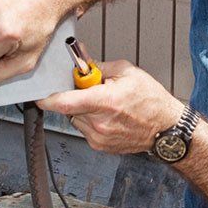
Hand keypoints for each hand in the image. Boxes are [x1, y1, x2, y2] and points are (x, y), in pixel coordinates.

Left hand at [36, 59, 184, 155]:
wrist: (167, 129)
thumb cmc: (152, 101)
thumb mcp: (127, 72)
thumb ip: (99, 66)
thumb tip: (82, 60)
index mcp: (104, 102)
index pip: (64, 102)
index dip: (47, 98)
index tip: (40, 94)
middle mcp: (99, 123)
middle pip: (70, 108)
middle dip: (75, 97)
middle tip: (92, 90)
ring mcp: (99, 137)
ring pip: (76, 119)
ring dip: (83, 110)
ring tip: (105, 105)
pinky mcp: (100, 147)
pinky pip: (85, 129)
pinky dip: (91, 121)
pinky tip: (109, 117)